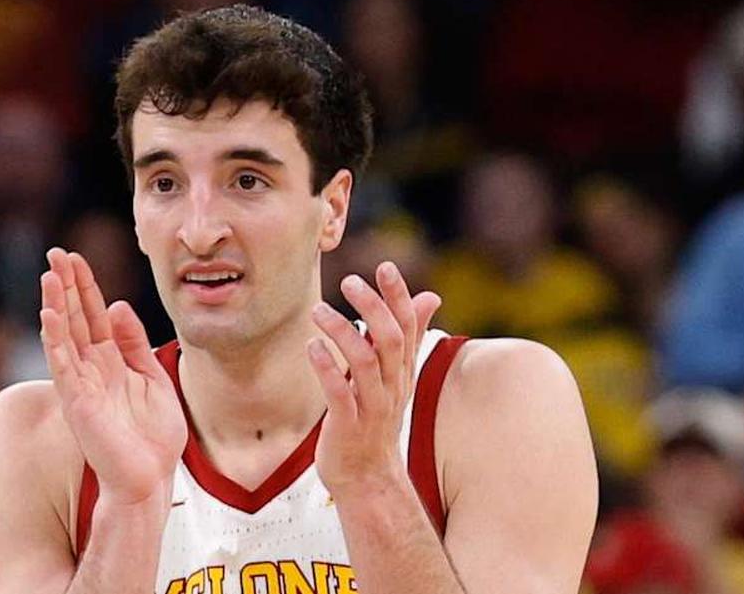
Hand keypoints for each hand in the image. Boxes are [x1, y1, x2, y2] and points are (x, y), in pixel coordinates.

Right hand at [40, 247, 186, 504]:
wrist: (150, 478)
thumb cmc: (152, 437)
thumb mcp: (151, 378)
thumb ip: (134, 344)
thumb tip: (117, 306)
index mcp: (110, 362)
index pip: (92, 316)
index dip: (84, 287)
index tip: (75, 258)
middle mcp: (91, 369)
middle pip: (74, 318)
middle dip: (65, 286)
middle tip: (55, 253)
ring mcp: (81, 385)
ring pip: (63, 336)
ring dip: (54, 305)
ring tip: (49, 276)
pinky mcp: (78, 402)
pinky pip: (63, 366)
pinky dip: (55, 340)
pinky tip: (48, 316)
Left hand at [308, 261, 441, 495]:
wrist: (367, 477)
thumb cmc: (376, 420)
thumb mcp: (397, 377)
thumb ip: (411, 336)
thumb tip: (431, 296)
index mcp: (403, 371)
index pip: (407, 327)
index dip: (398, 296)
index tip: (385, 267)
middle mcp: (393, 386)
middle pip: (390, 340)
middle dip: (373, 307)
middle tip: (350, 281)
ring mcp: (372, 407)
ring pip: (365, 364)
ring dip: (343, 332)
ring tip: (319, 310)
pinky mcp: (349, 426)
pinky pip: (341, 395)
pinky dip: (327, 370)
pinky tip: (312, 347)